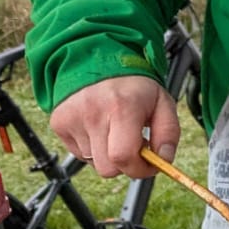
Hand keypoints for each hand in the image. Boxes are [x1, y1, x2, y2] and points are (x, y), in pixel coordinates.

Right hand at [50, 76, 180, 179]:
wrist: (97, 59)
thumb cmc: (133, 84)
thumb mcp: (162, 102)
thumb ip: (169, 133)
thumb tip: (164, 160)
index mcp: (122, 107)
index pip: (123, 157)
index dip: (139, 169)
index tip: (149, 165)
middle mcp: (93, 114)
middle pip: (107, 168)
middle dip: (125, 164)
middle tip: (134, 146)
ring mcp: (72, 119)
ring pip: (93, 162)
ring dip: (108, 154)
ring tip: (114, 130)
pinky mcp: (59, 123)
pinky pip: (79, 153)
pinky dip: (92, 147)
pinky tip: (99, 128)